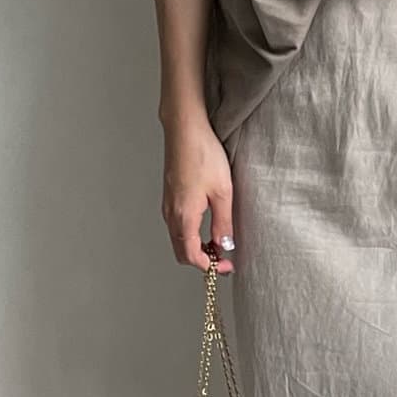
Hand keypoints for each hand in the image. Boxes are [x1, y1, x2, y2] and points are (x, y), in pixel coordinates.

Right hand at [162, 117, 234, 272]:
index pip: (192, 256)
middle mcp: (171, 214)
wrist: (185, 129)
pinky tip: (207, 226)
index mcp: (183, 216)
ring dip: (196, 247)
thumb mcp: (223, 192)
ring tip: (218, 243)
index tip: (228, 267)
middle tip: (225, 259)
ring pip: (178, 239)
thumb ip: (223, 223)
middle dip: (202, 260)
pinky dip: (191, 234)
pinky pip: (177, 225)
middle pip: (182, 252)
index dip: (210, 267)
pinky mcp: (170, 196)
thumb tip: (225, 247)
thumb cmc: (204, 155)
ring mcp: (168, 205)